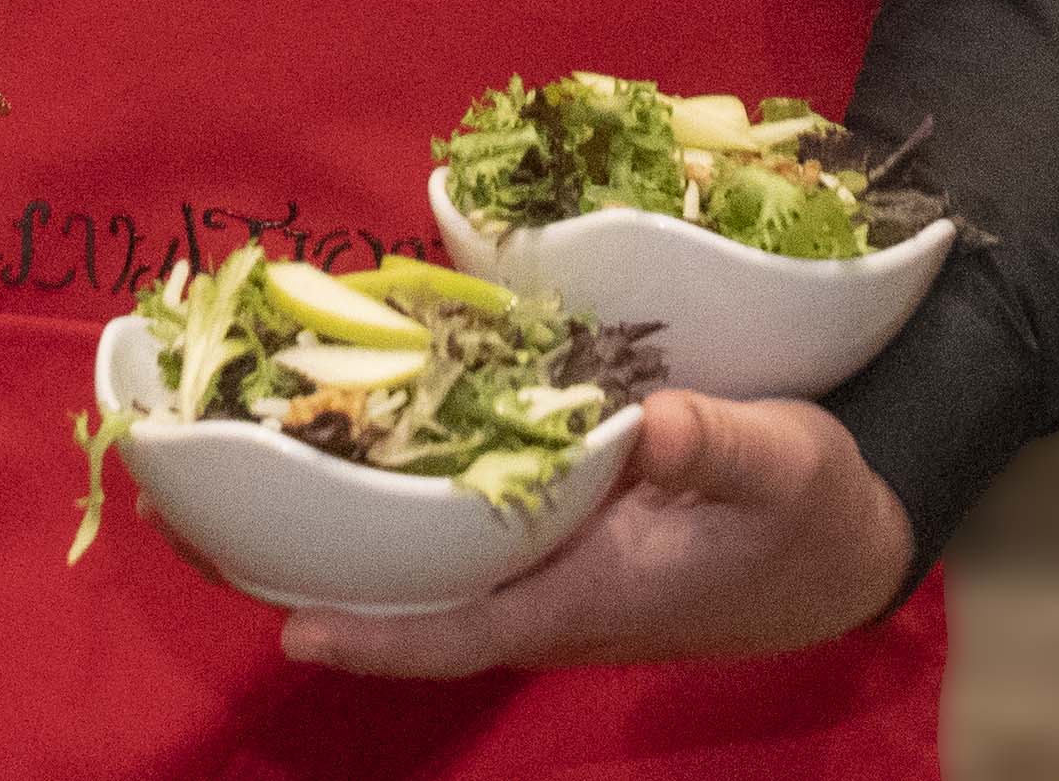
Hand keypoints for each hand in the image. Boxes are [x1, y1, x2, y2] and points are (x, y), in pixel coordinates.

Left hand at [281, 392, 914, 676]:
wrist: (847, 540)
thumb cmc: (811, 509)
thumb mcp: (785, 466)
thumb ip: (721, 447)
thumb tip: (655, 425)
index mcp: (591, 594)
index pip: (463, 631)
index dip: (379, 633)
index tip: (291, 625)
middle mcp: (552, 592)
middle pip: (419, 605)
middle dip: (324, 580)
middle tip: (212, 535)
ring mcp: (552, 566)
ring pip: (431, 569)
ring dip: (349, 541)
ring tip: (246, 496)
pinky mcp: (562, 531)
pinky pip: (461, 531)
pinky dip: (402, 504)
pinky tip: (355, 456)